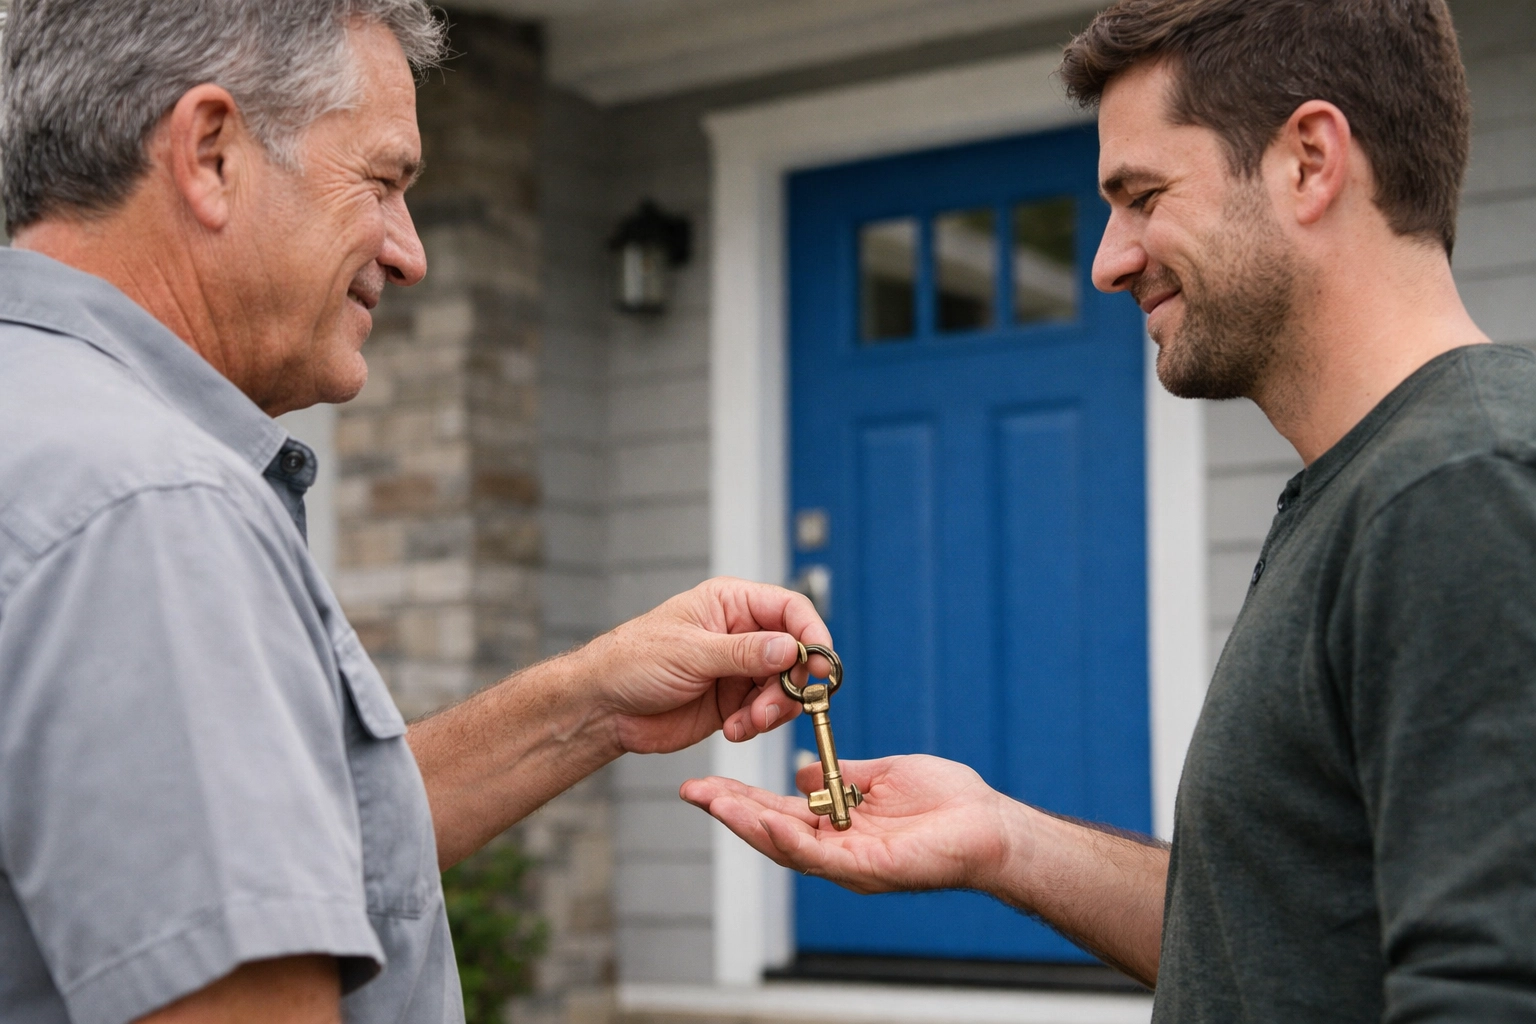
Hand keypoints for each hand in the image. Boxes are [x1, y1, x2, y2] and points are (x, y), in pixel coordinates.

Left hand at [575, 577, 832, 754]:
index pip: (791, 609)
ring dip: (773, 710)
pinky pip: (765, 714)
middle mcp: (743, 634)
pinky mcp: (734, 702)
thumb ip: (744, 652)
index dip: (812, 635)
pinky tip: (732, 730)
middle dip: (791, 684)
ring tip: (745, 723)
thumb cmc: (633, 662)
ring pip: (785, 688)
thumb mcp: (690, 652)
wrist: (603, 708)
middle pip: (796, 654)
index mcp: (731, 604)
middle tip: (772, 707)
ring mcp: (739, 670)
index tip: (820, 666)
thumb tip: (793, 648)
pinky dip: (757, 725)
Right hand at [680, 754, 1017, 893]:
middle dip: (729, 812)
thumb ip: (840, 774)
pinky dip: (790, 840)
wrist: (991, 824)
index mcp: (838, 826)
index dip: (741, 800)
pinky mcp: (869, 870)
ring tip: (716, 802)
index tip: (706, 783)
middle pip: (771, 833)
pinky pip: (822, 857)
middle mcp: (837, 850)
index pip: (778, 813)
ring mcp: (850, 864)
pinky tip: (765, 821)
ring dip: (749, 825)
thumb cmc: (948, 801)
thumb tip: (799, 773)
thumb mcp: (883, 775)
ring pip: (787, 848)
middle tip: (691, 790)